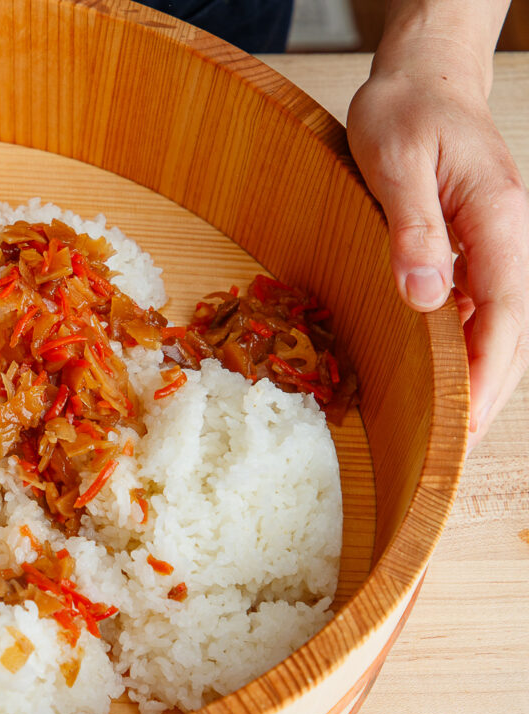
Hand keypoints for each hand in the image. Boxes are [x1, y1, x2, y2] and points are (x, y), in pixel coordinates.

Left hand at [348, 37, 528, 447]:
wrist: (423, 78)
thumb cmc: (405, 111)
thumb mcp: (395, 162)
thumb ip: (412, 229)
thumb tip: (427, 298)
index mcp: (498, 219)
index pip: (501, 313)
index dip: (486, 373)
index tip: (467, 424)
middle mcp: (505, 237)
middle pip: (506, 328)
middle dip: (487, 390)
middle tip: (456, 448)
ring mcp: (493, 242)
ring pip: (492, 322)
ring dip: (476, 373)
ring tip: (449, 428)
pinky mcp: (472, 244)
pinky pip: (474, 305)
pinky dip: (462, 343)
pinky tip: (440, 371)